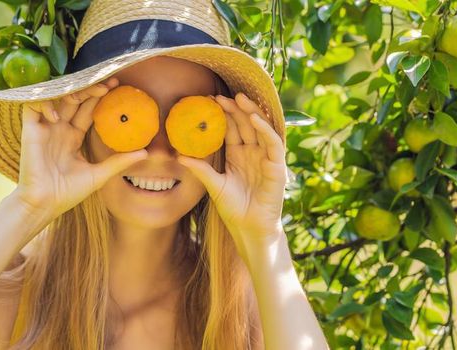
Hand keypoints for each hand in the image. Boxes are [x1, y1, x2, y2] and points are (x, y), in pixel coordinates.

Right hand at [12, 77, 147, 218]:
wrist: (44, 205)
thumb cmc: (68, 193)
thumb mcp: (99, 175)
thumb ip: (119, 162)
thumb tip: (146, 154)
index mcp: (73, 137)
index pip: (87, 109)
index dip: (100, 97)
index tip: (118, 88)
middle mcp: (59, 128)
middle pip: (75, 99)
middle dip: (91, 88)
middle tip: (110, 84)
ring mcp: (45, 128)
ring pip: (57, 97)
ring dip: (72, 91)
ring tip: (89, 92)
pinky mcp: (30, 131)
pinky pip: (33, 106)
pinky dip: (45, 104)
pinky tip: (58, 116)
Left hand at [176, 92, 287, 254]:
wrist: (249, 229)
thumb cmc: (234, 209)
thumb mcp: (214, 186)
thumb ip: (201, 170)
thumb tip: (179, 156)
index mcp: (238, 155)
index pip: (232, 128)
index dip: (222, 114)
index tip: (208, 101)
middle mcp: (253, 153)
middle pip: (245, 124)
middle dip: (235, 108)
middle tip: (220, 96)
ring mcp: (266, 158)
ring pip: (261, 128)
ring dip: (251, 112)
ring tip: (239, 98)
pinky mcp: (277, 166)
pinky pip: (273, 143)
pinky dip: (265, 129)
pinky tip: (254, 119)